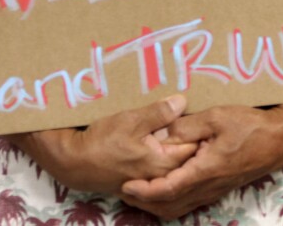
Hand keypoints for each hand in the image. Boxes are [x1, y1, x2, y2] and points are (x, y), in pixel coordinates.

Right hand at [2, 95, 197, 194]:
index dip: (201, 130)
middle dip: (194, 138)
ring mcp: (152, 180)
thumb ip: (159, 113)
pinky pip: (163, 167)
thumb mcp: (130, 121)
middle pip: (187, 156)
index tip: (206, 113)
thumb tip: (183, 101)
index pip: (194, 146)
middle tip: (200, 117)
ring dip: (180, 146)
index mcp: (164, 162)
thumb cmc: (102, 142)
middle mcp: (162, 175)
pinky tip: (164, 140)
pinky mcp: (142, 179)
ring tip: (182, 126)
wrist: (75, 163)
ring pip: (175, 162)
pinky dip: (167, 155)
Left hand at [120, 99, 282, 219]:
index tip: (126, 183)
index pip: (168, 188)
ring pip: (181, 206)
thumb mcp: (217, 117)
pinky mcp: (220, 187)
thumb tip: (161, 133)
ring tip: (138, 191)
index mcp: (206, 170)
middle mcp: (209, 186)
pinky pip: (191, 201)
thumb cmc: (250, 125)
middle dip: (145, 201)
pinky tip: (164, 190)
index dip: (145, 189)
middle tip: (124, 190)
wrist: (280, 139)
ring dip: (157, 203)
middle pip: (170, 204)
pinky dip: (172, 200)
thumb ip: (187, 125)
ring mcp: (216, 189)